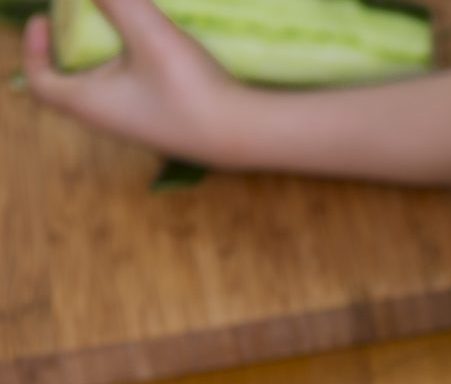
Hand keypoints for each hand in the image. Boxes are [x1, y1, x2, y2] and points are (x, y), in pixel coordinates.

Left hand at [22, 0, 242, 161]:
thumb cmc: (190, 91)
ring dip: (104, 58)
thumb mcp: (151, 36)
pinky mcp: (166, 125)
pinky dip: (132, 70)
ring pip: (106, 89)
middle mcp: (108, 119)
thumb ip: (119, 2)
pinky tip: (157, 53)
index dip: (33, 48)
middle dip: (71, 48)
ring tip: (120, 31)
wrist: (247, 134)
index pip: (41, 80)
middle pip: (71, 83)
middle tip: (84, 19)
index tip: (45, 19)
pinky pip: (134, 94)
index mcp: (89, 103)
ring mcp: (139, 126)